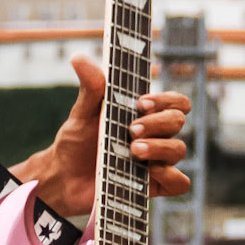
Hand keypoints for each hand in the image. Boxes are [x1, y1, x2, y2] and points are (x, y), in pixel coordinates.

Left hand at [33, 57, 190, 216]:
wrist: (64, 177)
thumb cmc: (76, 141)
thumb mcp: (82, 113)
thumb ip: (90, 87)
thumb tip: (78, 57)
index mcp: (144, 114)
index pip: (174, 101)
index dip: (165, 100)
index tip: (140, 103)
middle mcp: (156, 135)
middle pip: (178, 121)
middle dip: (157, 123)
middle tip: (131, 130)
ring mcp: (157, 161)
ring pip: (179, 150)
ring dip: (159, 148)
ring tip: (133, 151)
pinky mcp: (154, 186)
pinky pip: (180, 183)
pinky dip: (169, 177)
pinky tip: (148, 173)